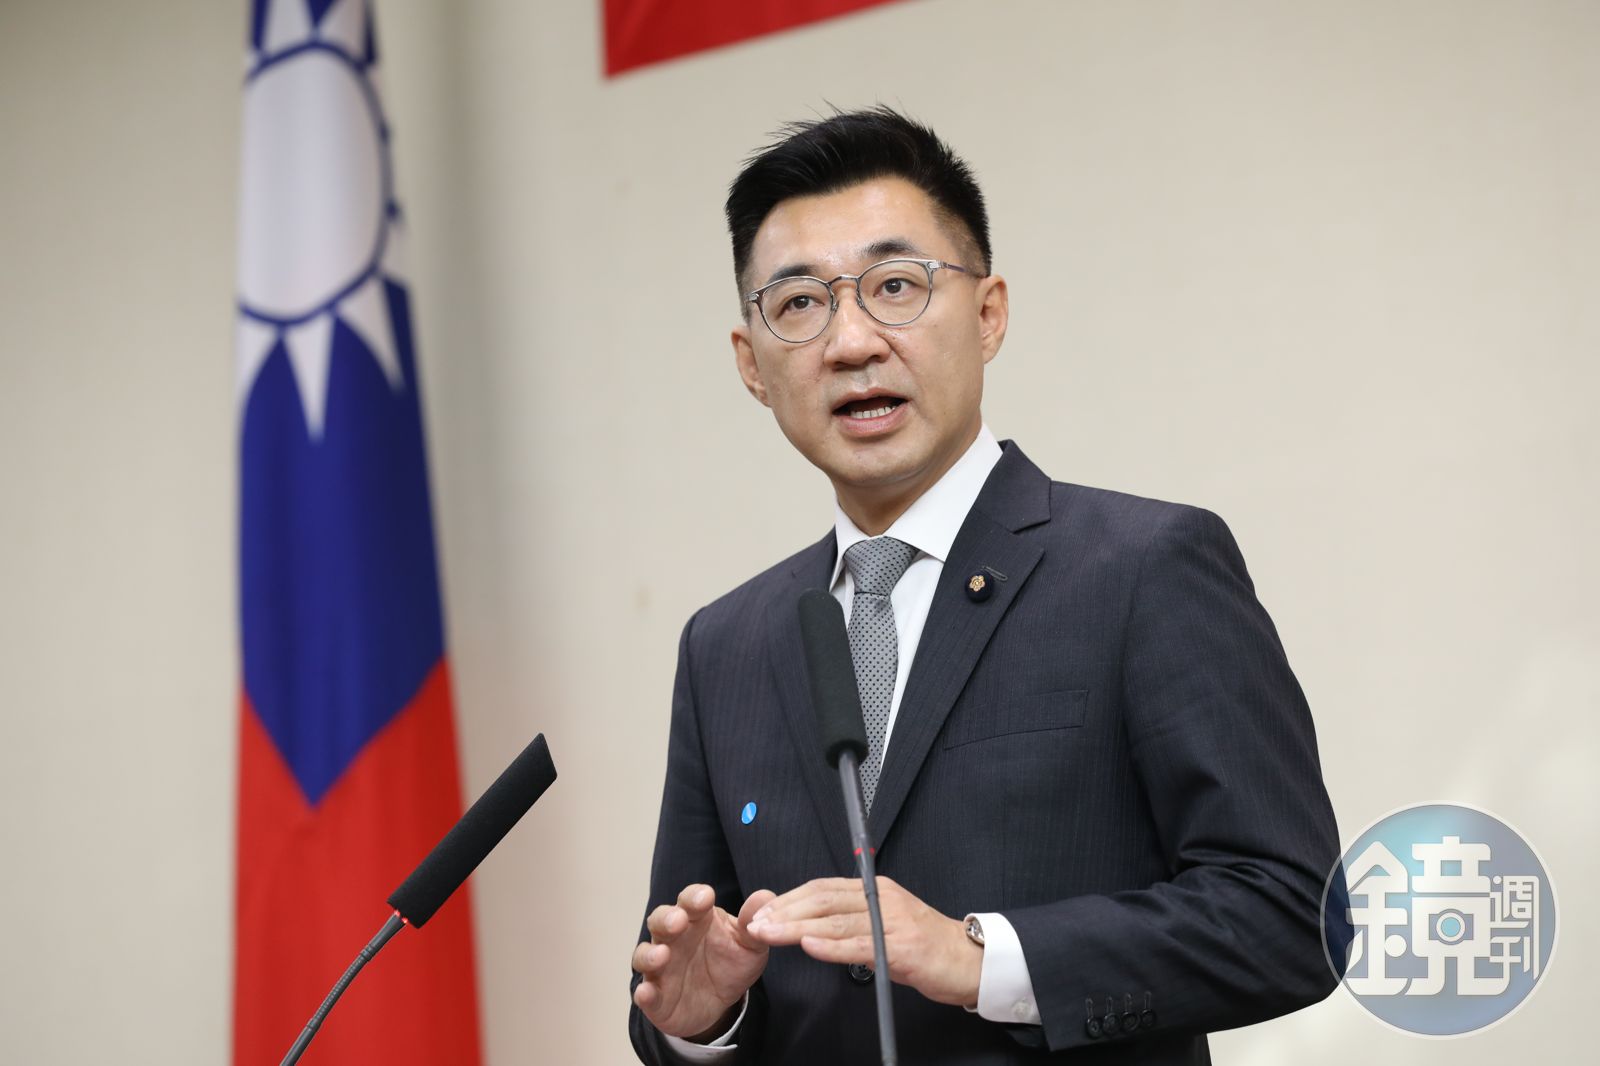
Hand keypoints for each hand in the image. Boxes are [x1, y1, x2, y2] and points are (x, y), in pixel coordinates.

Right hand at [632, 884, 773, 1040]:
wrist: (721, 1003)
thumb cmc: (731, 963)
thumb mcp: (749, 945)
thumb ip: (753, 924)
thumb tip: (764, 896)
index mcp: (696, 919)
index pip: (690, 900)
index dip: (695, 897)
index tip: (706, 897)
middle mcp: (673, 938)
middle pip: (661, 921)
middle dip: (667, 919)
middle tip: (678, 921)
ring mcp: (661, 967)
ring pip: (645, 954)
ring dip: (650, 954)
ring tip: (661, 956)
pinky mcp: (656, 996)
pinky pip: (645, 993)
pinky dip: (643, 993)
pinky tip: (645, 993)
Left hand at [746, 876, 981, 1007]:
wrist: (970, 961)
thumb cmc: (926, 946)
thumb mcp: (886, 924)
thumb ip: (853, 920)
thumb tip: (813, 924)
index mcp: (876, 890)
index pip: (823, 888)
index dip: (789, 898)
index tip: (763, 911)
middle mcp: (883, 899)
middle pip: (823, 900)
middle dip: (784, 911)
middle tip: (756, 922)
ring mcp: (893, 922)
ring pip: (835, 921)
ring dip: (796, 927)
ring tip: (768, 933)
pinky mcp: (903, 948)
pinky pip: (859, 946)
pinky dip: (830, 946)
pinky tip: (808, 945)